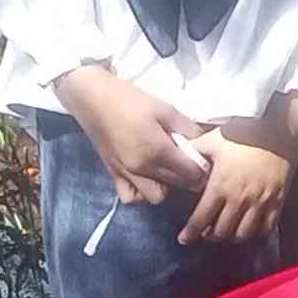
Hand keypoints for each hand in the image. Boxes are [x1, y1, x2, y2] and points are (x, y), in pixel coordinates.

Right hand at [58, 65, 211, 205]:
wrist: (92, 98)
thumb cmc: (130, 100)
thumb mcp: (166, 109)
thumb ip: (188, 129)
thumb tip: (205, 143)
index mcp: (158, 151)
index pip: (192, 174)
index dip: (203, 169)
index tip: (205, 159)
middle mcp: (143, 168)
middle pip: (178, 186)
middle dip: (190, 178)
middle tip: (190, 163)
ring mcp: (127, 174)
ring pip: (156, 197)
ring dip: (167, 188)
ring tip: (168, 170)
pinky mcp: (113, 175)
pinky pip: (131, 198)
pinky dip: (140, 194)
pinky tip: (146, 179)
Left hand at [183, 95, 297, 245]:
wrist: (278, 129)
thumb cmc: (243, 133)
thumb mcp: (212, 139)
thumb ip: (193, 151)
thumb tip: (175, 157)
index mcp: (220, 186)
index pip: (201, 218)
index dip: (190, 232)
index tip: (183, 239)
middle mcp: (239, 199)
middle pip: (222, 231)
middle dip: (210, 235)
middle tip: (206, 232)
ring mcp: (261, 202)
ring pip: (244, 234)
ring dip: (232, 237)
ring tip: (227, 232)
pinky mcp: (278, 201)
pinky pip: (266, 227)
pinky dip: (256, 233)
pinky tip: (250, 229)